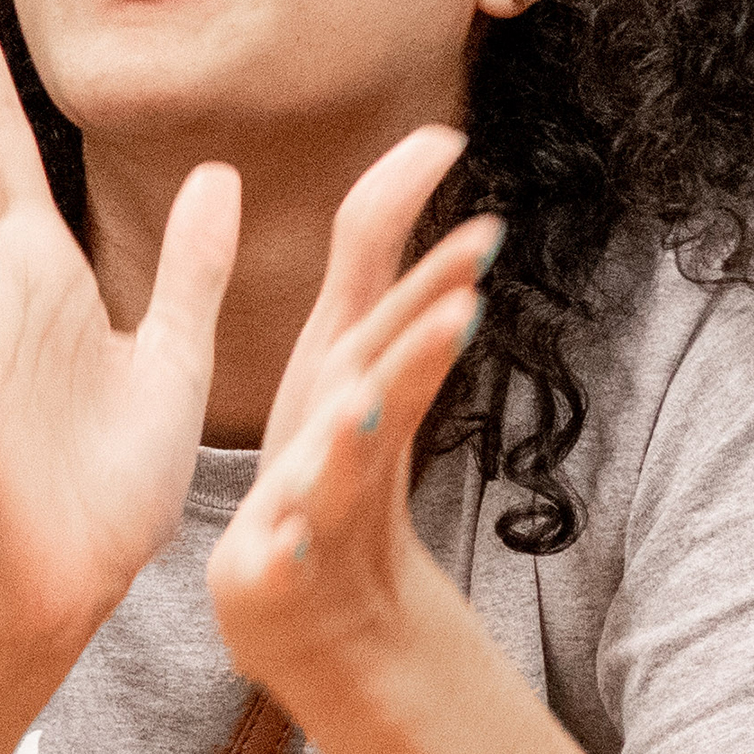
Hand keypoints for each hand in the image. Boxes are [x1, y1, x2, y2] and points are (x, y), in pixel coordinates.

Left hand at [207, 130, 497, 691]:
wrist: (322, 615)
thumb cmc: (330, 461)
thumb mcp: (350, 347)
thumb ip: (380, 248)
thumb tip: (433, 137)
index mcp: (362, 384)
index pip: (404, 321)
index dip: (438, 269)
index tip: (479, 200)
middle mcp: (352, 444)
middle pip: (392, 391)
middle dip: (422, 349)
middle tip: (463, 303)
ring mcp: (319, 511)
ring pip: (342, 474)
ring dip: (354, 441)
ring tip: (358, 405)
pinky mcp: (275, 574)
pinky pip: (281, 568)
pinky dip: (284, 556)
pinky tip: (280, 545)